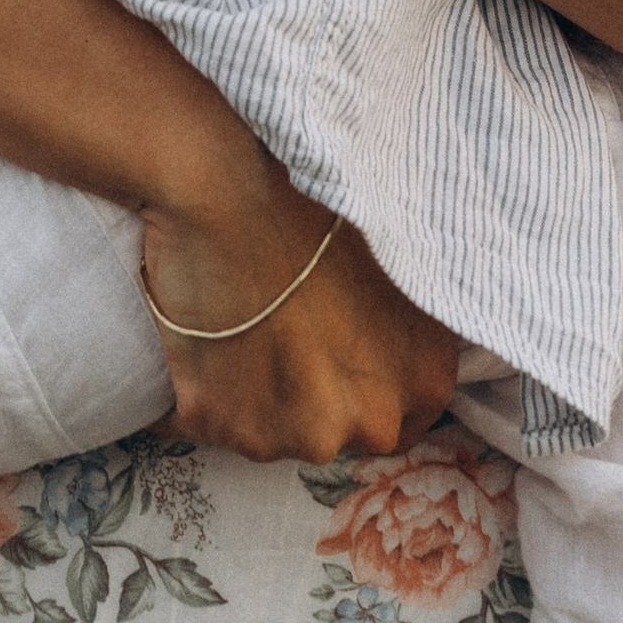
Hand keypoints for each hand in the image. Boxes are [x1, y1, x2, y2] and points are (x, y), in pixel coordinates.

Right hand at [140, 156, 458, 465]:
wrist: (229, 189)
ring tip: (237, 327)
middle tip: (281, 337)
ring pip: (272, 432)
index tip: (334, 359)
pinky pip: (210, 422)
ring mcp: (295, 433)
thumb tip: (398, 345)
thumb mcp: (401, 268)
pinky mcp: (224, 427)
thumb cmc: (317, 209)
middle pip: (336, 432)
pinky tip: (200, 337)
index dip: (363, 388)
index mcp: (423, 381)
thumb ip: (410, 330)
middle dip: (310, 400)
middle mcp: (367, 423)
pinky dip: (204, 392)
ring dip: (255, 398)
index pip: (402, 422)